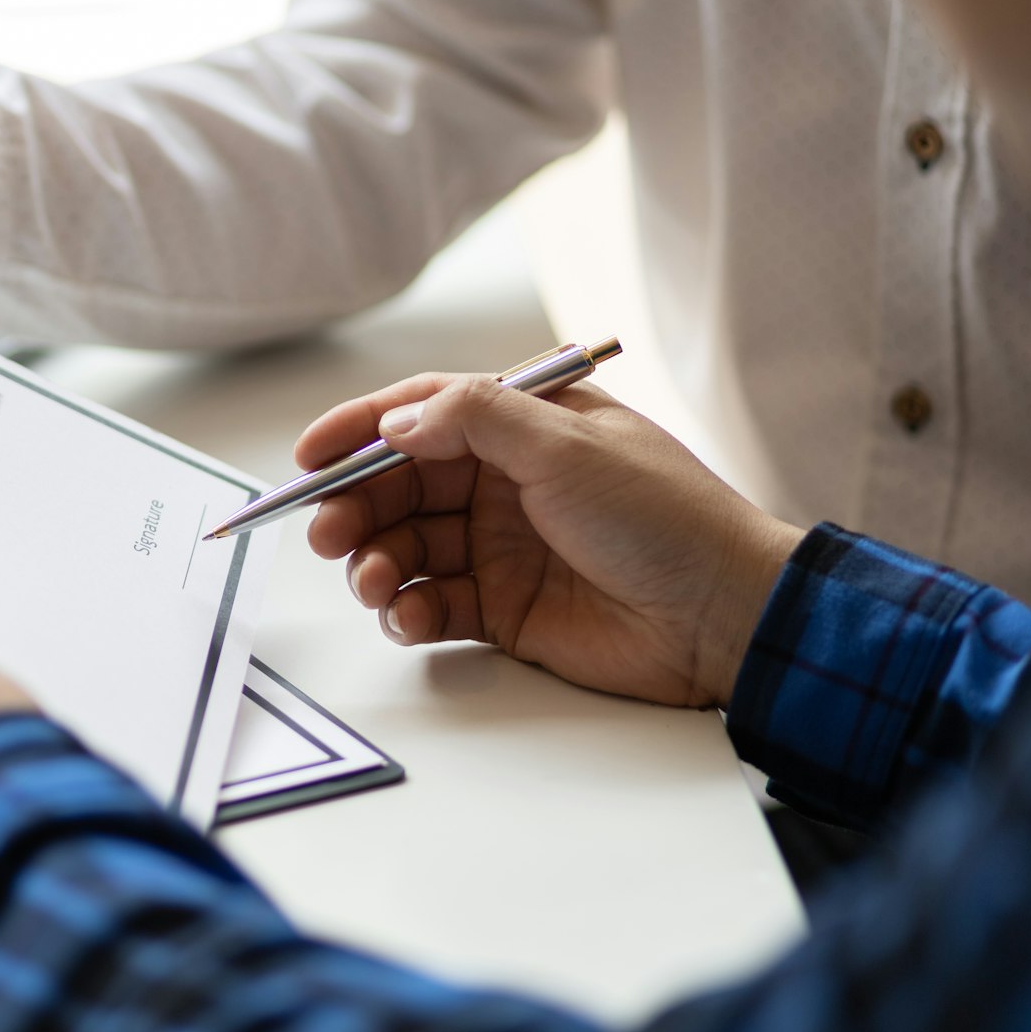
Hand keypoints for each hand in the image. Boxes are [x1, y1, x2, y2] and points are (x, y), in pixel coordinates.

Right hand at [296, 374, 805, 707]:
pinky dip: (408, 610)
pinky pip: (432, 603)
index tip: (308, 458)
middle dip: (355, 507)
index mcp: (524, 426)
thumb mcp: (567, 444)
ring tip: (375, 582)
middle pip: (400, 485)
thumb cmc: (664, 518)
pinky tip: (409, 615)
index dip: (359, 430)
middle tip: (327, 534)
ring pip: (407, 546)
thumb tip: (396, 422)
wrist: (722, 617)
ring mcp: (501, 547)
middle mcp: (505, 482)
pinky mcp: (504, 609)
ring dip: (376, 562)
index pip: (422, 414)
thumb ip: (474, 421)